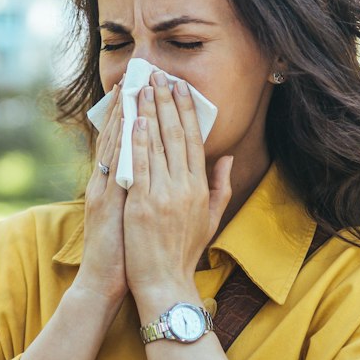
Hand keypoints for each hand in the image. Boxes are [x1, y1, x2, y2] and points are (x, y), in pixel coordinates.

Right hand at [75, 83, 127, 303]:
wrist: (104, 283)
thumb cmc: (125, 254)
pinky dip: (119, 143)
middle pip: (116, 136)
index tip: (144, 89)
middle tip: (137, 75)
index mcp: (114, 185)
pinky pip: (112, 167)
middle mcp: (105, 183)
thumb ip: (142, 192)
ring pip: (112, 145)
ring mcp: (102, 191)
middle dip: (127, 105)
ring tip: (131, 87)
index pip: (124, 143)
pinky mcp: (103, 202)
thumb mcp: (135, 217)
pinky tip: (128, 123)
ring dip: (121, 115)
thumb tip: (157, 174)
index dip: (133, 116)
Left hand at [124, 72, 232, 306]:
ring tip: (142, 88)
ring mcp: (162, 195)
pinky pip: (139, 166)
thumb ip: (220, 186)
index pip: (193, 140)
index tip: (180, 88)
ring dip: (149, 113)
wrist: (165, 283)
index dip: (186, 111)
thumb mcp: (211, 219)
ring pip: (156, 145)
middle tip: (159, 76)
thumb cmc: (185, 253)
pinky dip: (136, 142)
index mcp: (200, 188)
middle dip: (167, 102)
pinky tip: (133, 121)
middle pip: (175, 135)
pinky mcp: (141, 204)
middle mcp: (183, 187)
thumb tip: (227, 157)